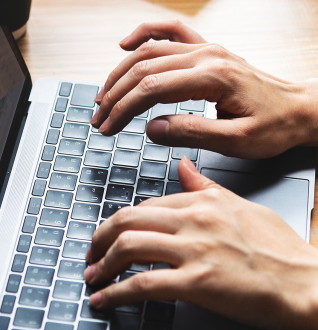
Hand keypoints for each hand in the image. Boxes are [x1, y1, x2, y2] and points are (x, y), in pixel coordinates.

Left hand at [85, 157, 317, 329]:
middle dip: (100, 239)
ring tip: (93, 278)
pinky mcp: (198, 284)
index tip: (110, 237)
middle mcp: (195, 220)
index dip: (120, 223)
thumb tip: (183, 168)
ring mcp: (195, 251)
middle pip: (128, 221)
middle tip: (91, 255)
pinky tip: (104, 301)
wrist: (305, 281)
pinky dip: (115, 294)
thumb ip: (206, 188)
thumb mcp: (242, 207)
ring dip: (102, 265)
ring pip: (128, 248)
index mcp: (203, 202)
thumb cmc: (279, 248)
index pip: (147, 207)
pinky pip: (143, 285)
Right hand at [91, 21, 317, 158]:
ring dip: (122, 72)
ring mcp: (207, 49)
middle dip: (116, 94)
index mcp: (212, 77)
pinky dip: (145, 34)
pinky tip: (127, 43)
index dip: (124, 108)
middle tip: (99, 118)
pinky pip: (170, 32)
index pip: (152, 87)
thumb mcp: (236, 140)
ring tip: (104, 94)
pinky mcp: (208, 51)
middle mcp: (206, 55)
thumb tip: (152, 129)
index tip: (108, 127)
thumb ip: (193, 133)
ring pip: (151, 50)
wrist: (299, 109)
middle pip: (145, 66)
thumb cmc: (273, 126)